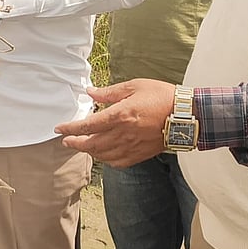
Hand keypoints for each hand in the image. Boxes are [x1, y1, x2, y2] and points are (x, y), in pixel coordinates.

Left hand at [54, 79, 177, 167]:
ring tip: (82, 146)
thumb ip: (109, 92)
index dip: (70, 128)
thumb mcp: (134, 86)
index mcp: (120, 115)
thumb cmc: (162, 97)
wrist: (188, 116)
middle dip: (75, 143)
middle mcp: (124, 134)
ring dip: (89, 151)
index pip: (87, 125)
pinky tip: (103, 154)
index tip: (58, 128)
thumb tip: (90, 92)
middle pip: (91, 144)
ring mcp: (132, 146)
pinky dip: (106, 160)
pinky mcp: (141, 154)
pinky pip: (118, 162)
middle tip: (66, 141)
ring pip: (103, 155)